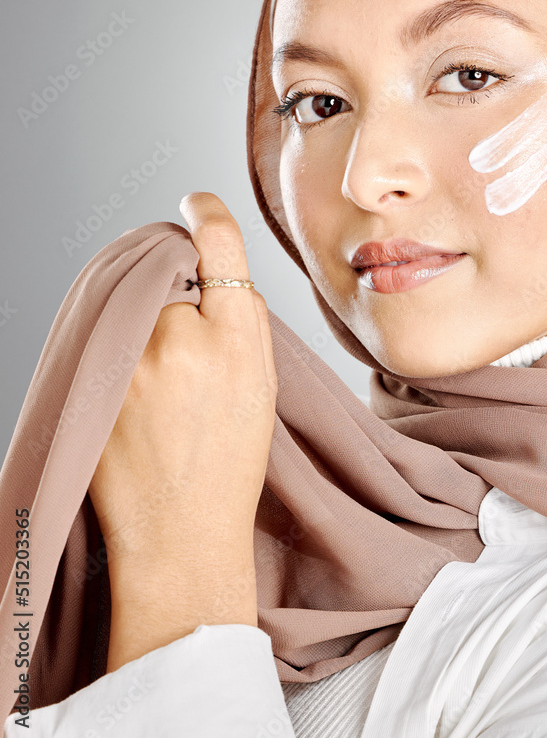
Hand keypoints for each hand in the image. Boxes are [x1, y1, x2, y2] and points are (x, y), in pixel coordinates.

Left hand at [88, 193, 277, 667]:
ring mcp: (131, 358)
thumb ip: (240, 321)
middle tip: (181, 340)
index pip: (218, 242)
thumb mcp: (262, 383)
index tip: (196, 202)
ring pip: (133, 300)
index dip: (206, 212)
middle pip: (169, 270)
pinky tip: (131, 385)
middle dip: (175, 289)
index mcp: (238, 338)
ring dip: (141, 317)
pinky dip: (115, 340)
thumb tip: (210, 273)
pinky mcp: (94, 379)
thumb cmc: (228, 463)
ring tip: (155, 379)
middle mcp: (182, 338)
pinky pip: (104, 329)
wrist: (180, 534)